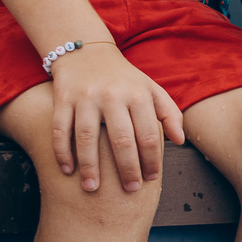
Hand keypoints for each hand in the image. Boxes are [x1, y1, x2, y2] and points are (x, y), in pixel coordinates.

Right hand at [48, 41, 183, 193]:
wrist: (86, 52)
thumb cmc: (124, 79)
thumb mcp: (151, 89)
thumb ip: (169, 113)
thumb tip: (180, 141)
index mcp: (138, 94)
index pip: (149, 134)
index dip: (151, 159)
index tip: (151, 179)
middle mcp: (112, 95)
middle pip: (121, 139)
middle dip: (127, 168)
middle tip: (130, 189)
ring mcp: (86, 97)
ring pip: (88, 137)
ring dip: (90, 166)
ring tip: (93, 188)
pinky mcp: (63, 98)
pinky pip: (60, 129)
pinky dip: (62, 151)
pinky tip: (67, 170)